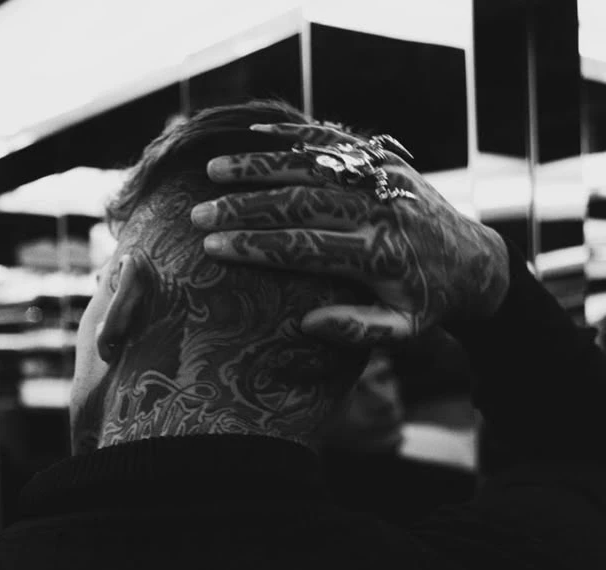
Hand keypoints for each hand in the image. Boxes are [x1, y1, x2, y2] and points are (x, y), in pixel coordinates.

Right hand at [190, 122, 509, 346]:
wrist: (473, 260)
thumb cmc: (427, 303)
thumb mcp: (403, 330)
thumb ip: (357, 330)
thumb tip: (307, 323)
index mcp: (378, 256)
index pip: (303, 247)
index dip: (254, 247)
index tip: (213, 248)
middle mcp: (378, 210)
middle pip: (298, 202)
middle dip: (243, 208)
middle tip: (200, 214)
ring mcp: (381, 179)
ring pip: (311, 165)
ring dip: (259, 166)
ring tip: (213, 170)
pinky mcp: (384, 160)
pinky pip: (333, 143)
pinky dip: (293, 138)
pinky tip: (256, 136)